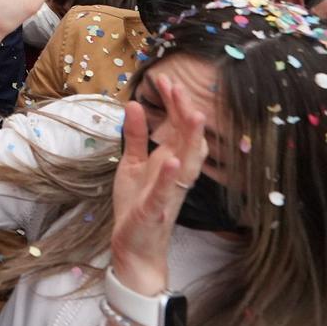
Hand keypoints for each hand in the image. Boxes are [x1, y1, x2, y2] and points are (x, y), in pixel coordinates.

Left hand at [110, 73, 208, 296]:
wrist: (135, 246)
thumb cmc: (137, 203)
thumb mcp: (132, 163)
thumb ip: (134, 136)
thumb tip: (133, 104)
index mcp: (169, 161)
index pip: (177, 128)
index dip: (174, 104)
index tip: (167, 80)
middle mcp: (176, 174)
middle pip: (188, 140)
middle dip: (185, 113)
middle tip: (179, 87)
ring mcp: (169, 192)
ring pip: (187, 163)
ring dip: (191, 140)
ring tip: (194, 115)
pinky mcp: (156, 209)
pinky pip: (166, 191)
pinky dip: (169, 176)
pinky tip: (171, 160)